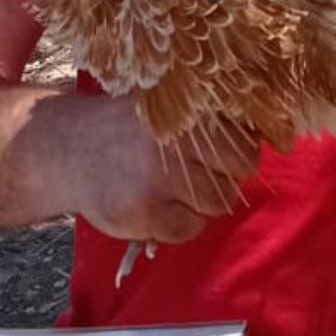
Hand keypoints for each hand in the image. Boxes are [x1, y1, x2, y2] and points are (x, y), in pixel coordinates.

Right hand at [69, 96, 260, 248]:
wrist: (64, 149)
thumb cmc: (126, 129)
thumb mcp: (166, 106)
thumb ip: (209, 115)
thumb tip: (271, 131)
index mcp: (187, 106)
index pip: (247, 131)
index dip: (242, 144)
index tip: (226, 148)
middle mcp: (176, 137)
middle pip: (241, 166)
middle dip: (227, 173)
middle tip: (199, 170)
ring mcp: (159, 176)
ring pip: (219, 200)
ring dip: (202, 202)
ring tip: (171, 189)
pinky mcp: (144, 211)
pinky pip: (189, 228)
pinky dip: (178, 224)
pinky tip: (154, 207)